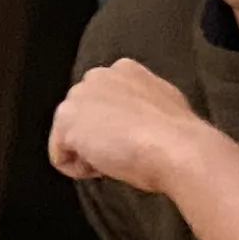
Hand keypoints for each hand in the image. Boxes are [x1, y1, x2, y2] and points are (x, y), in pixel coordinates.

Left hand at [48, 57, 218, 193]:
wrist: (176, 147)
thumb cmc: (178, 136)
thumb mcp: (164, 105)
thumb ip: (142, 104)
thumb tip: (140, 120)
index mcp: (124, 70)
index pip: (104, 101)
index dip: (117, 127)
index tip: (133, 140)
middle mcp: (96, 76)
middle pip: (83, 116)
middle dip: (97, 137)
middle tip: (123, 152)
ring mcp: (78, 96)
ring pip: (69, 135)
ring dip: (88, 153)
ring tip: (116, 159)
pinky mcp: (67, 121)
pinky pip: (60, 157)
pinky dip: (79, 169)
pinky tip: (103, 167)